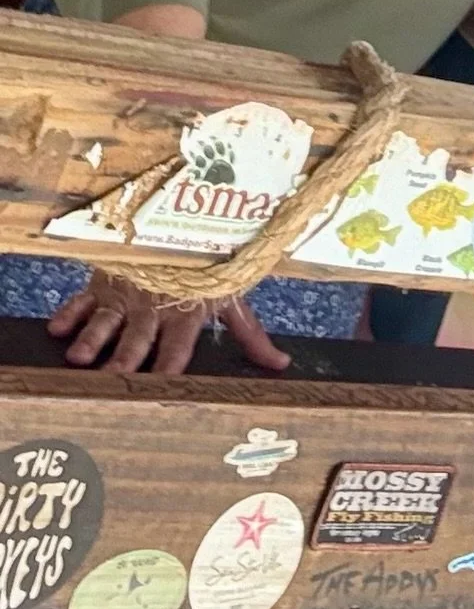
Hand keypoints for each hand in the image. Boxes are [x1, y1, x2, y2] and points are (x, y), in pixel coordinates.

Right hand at [47, 275, 290, 374]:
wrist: (186, 220)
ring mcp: (127, 294)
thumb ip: (251, 336)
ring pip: (106, 320)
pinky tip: (56, 328)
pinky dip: (69, 312)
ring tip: (78, 358)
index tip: (162, 388)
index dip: (170, 366)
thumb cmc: (209, 268)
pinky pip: (83, 298)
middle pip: (137, 339)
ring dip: (92, 338)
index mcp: (185, 315)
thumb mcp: (232, 299)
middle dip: (124, 359)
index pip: (177, 348)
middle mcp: (154, 307)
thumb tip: (282, 364)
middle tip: (111, 379)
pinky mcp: (105, 280)